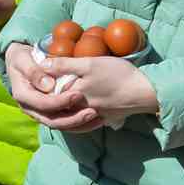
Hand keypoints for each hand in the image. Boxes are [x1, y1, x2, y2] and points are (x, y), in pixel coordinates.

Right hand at [3, 42, 100, 131]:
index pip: (43, 104)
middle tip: (92, 111)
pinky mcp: (49, 114)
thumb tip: (48, 86)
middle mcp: (30, 109)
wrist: (21, 64)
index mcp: (23, 96)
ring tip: (97, 117)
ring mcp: (40, 113)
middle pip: (53, 121)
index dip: (61, 102)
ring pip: (61, 125)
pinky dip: (80, 123)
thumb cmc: (22, 59)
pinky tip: (95, 119)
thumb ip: (34, 72)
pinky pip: (65, 123)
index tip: (78, 94)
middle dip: (74, 118)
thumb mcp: (23, 60)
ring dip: (79, 124)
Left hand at [43, 55, 159, 127]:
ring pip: (72, 115)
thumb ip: (65, 65)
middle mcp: (81, 110)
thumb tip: (42, 65)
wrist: (146, 92)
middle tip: (46, 88)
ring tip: (61, 97)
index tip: (37, 78)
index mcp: (74, 96)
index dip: (42, 86)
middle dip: (51, 98)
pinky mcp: (106, 118)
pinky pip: (87, 120)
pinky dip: (80, 115)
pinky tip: (80, 108)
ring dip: (64, 108)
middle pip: (60, 106)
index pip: (50, 94)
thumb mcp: (89, 64)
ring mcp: (94, 116)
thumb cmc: (117, 75)